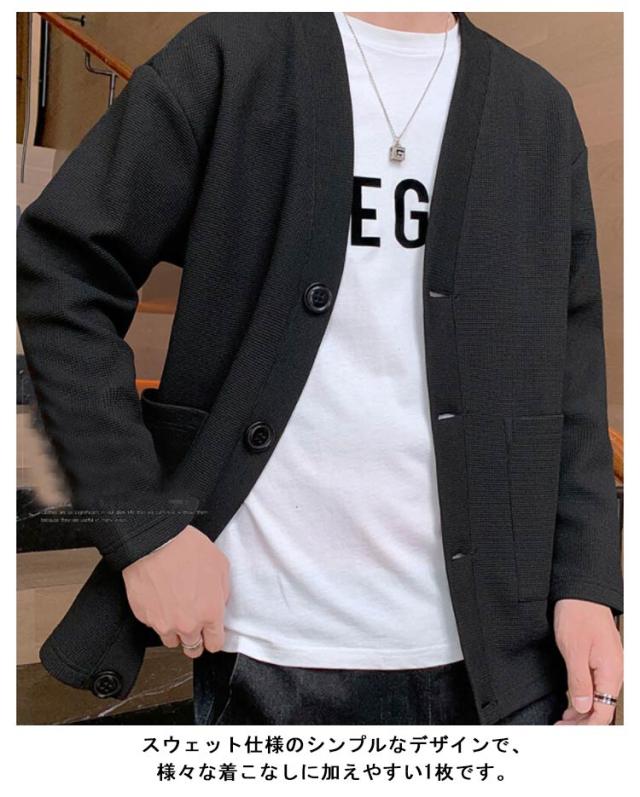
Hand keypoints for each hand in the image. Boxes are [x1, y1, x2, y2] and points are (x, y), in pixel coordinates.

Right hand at [122, 524, 229, 657]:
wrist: (155, 543)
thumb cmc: (186, 549)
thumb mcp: (220, 565)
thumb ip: (222, 592)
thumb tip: (219, 603)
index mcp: (210, 613)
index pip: (214, 644)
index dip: (213, 638)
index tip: (211, 634)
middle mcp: (187, 624)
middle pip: (193, 648)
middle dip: (195, 638)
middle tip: (193, 622)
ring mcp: (163, 624)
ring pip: (171, 640)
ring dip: (175, 630)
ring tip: (175, 609)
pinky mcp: (145, 618)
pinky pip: (154, 625)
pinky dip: (157, 616)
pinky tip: (160, 598)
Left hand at [552, 598, 622, 724]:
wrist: (580, 591)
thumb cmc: (578, 613)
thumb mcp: (574, 649)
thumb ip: (579, 680)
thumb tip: (582, 706)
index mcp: (611, 672)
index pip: (603, 712)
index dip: (586, 726)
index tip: (569, 732)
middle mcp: (612, 671)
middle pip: (602, 708)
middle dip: (583, 723)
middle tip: (561, 729)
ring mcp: (607, 665)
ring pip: (598, 699)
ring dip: (582, 712)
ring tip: (564, 721)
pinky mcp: (599, 659)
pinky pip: (595, 686)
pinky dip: (583, 698)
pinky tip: (571, 703)